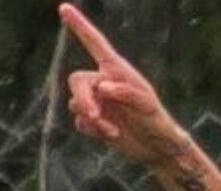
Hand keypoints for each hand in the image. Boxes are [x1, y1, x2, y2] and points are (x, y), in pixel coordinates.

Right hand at [59, 3, 189, 167]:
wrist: (156, 147)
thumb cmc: (157, 120)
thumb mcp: (148, 105)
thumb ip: (127, 93)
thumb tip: (103, 87)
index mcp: (117, 70)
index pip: (95, 44)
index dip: (80, 26)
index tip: (63, 8)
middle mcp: (103, 82)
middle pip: (77, 81)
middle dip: (83, 98)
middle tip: (95, 115)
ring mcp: (97, 101)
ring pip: (76, 103)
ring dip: (92, 118)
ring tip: (112, 130)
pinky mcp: (94, 121)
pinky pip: (81, 122)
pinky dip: (93, 130)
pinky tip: (111, 135)